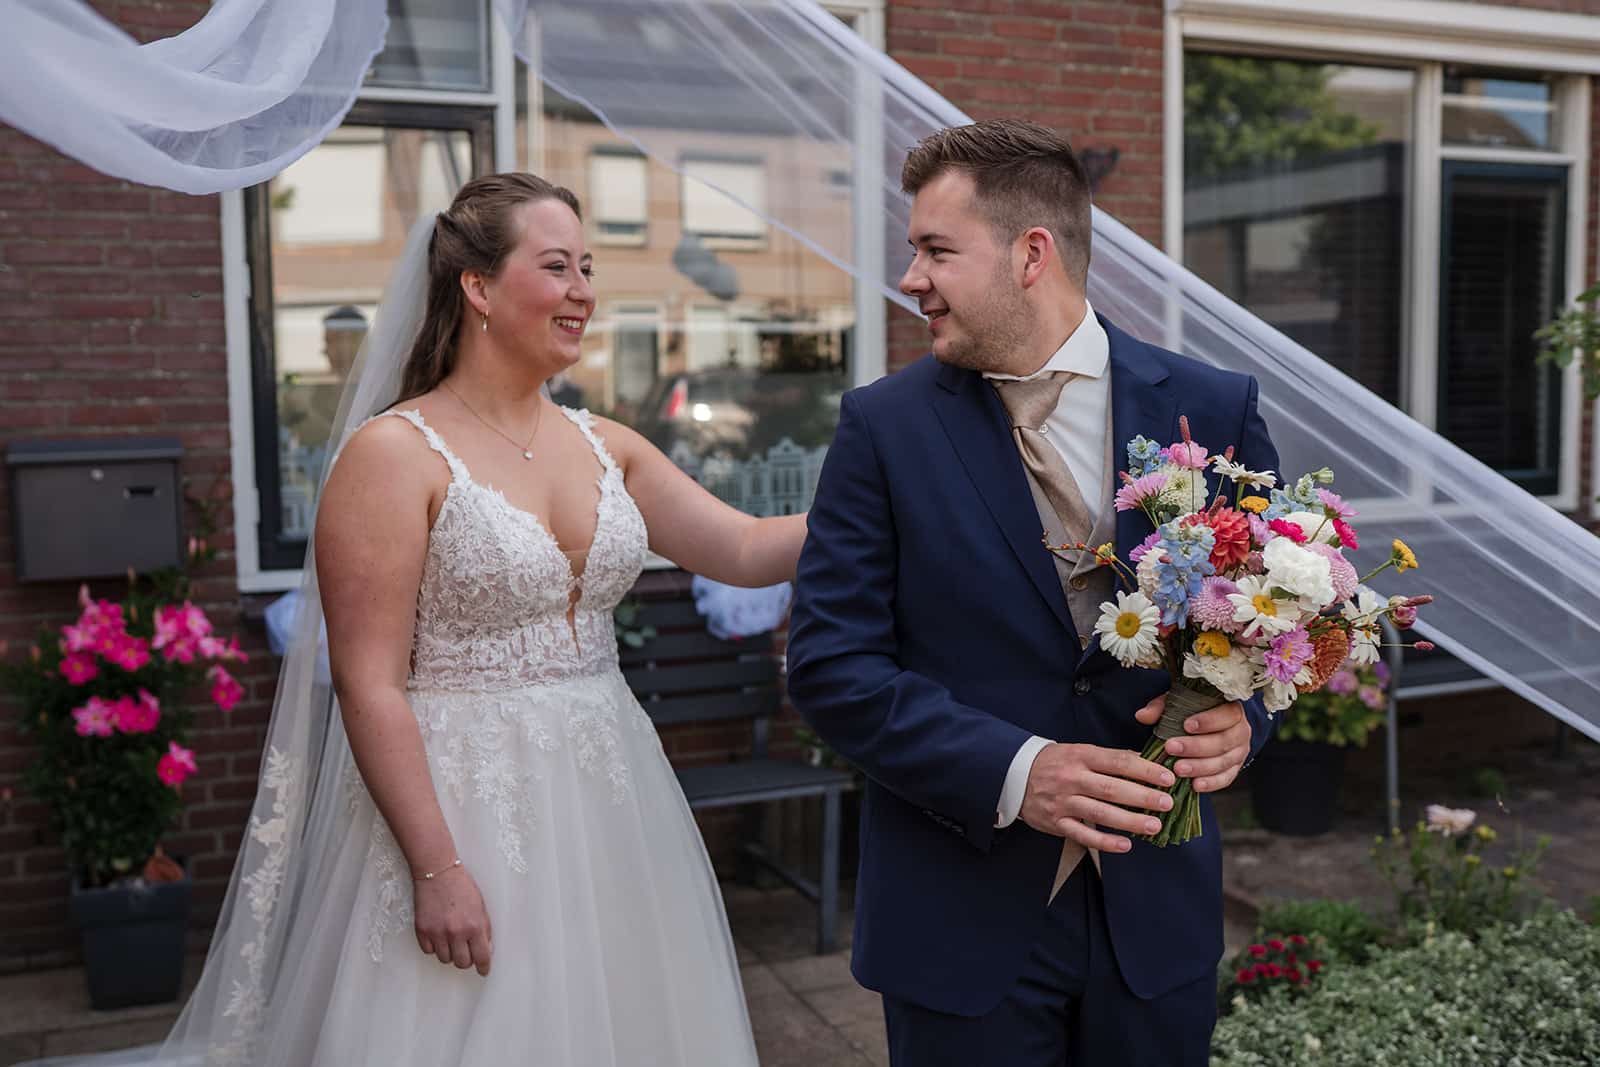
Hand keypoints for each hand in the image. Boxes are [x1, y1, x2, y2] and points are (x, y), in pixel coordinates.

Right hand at [414, 865, 493, 975]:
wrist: (438, 872)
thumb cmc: (462, 887)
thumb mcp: (481, 906)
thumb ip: (484, 930)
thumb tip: (486, 950)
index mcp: (475, 926)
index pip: (481, 956)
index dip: (483, 967)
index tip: (483, 971)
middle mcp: (456, 932)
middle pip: (461, 963)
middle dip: (465, 959)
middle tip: (465, 950)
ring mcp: (437, 933)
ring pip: (445, 959)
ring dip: (449, 952)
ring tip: (450, 937)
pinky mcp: (422, 931)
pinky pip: (429, 951)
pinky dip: (434, 946)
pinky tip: (438, 934)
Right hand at [1018, 742, 1176, 851]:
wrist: (1014, 774)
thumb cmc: (1055, 762)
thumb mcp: (1080, 751)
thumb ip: (1110, 758)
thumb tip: (1146, 763)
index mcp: (1081, 756)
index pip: (1119, 762)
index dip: (1145, 770)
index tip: (1168, 778)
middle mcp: (1072, 778)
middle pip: (1112, 789)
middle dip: (1143, 797)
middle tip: (1167, 803)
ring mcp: (1063, 802)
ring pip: (1100, 813)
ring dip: (1130, 821)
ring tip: (1154, 826)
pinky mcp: (1056, 823)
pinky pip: (1083, 834)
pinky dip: (1105, 842)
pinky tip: (1125, 845)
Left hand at [1136, 694, 1250, 793]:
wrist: (1209, 728)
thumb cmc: (1193, 712)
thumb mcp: (1179, 704)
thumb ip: (1162, 707)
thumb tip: (1142, 716)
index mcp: (1232, 711)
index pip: (1226, 715)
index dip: (1208, 721)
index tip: (1186, 725)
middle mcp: (1240, 732)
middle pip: (1222, 741)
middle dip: (1196, 746)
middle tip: (1172, 748)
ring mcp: (1239, 752)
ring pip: (1223, 762)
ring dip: (1200, 767)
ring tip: (1178, 769)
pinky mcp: (1235, 769)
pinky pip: (1226, 779)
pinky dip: (1211, 783)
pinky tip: (1195, 785)